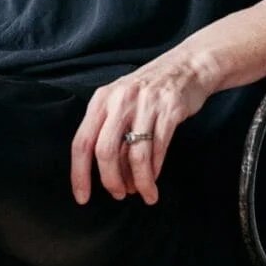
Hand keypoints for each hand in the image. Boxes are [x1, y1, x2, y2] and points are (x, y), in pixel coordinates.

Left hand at [69, 48, 216, 206]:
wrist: (186, 67)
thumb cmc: (148, 91)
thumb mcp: (120, 102)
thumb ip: (109, 131)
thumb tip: (107, 175)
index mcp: (101, 99)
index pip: (82, 142)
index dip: (79, 174)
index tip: (82, 198)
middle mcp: (120, 100)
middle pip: (106, 152)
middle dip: (111, 181)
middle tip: (120, 194)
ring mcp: (145, 105)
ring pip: (136, 156)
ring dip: (139, 182)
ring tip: (144, 193)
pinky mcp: (169, 111)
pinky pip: (158, 150)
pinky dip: (155, 171)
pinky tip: (155, 178)